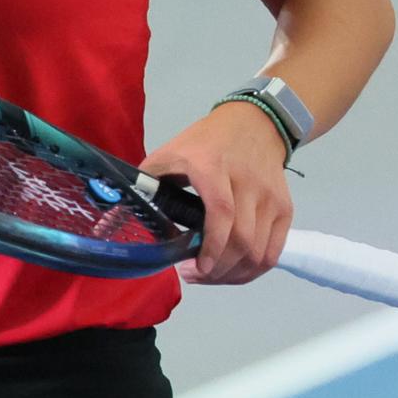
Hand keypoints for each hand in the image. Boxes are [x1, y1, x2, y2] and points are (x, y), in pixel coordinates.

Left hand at [141, 102, 292, 284]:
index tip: (194, 268)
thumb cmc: (207, 141)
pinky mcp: (285, 208)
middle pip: (242, 240)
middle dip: (217, 270)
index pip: (221, 213)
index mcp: (213, 167)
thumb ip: (145, 186)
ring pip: (259, 252)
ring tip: (212, 274)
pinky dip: (254, 269)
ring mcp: (270, 197)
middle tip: (195, 275)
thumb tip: (112, 222)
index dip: (211, 246)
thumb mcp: (170, 154)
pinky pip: (273, 251)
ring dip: (234, 274)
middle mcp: (248, 183)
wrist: (255, 123)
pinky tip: (234, 270)